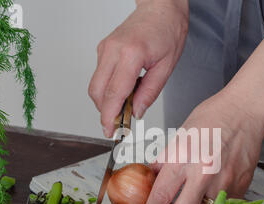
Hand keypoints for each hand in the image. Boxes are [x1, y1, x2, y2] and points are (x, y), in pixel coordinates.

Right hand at [88, 0, 188, 137]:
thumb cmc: (168, 31)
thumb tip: (136, 112)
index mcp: (131, 54)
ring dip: (107, 101)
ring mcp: (105, 48)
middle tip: (119, 124)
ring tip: (127, 105)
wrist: (161, 8)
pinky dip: (109, 89)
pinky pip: (100, 76)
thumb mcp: (166, 67)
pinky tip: (125, 90)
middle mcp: (112, 50)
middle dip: (105, 112)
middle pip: (97, 91)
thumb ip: (149, 93)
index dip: (109, 116)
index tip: (110, 131)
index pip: (114, 93)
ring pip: (96, 85)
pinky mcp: (103, 49)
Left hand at [140, 91, 263, 203]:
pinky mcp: (240, 186)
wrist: (245, 111)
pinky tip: (210, 192)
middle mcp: (203, 173)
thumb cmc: (214, 117)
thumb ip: (166, 160)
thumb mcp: (180, 135)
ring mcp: (224, 182)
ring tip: (191, 200)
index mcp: (183, 158)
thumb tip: (152, 177)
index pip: (160, 196)